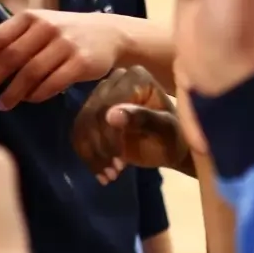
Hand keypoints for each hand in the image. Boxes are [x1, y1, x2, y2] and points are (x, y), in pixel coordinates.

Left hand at [0, 9, 129, 109]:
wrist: (111, 34)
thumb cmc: (66, 34)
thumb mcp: (38, 30)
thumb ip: (11, 44)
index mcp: (29, 18)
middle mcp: (45, 28)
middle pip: (8, 58)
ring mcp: (64, 45)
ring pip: (30, 73)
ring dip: (12, 92)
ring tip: (1, 105)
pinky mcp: (81, 62)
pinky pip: (53, 83)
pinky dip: (38, 94)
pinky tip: (29, 100)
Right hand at [71, 67, 186, 181]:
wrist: (171, 147)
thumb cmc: (174, 136)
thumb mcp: (165, 129)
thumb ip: (142, 118)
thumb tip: (110, 116)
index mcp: (135, 77)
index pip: (109, 104)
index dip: (109, 136)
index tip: (120, 163)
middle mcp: (115, 79)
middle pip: (92, 114)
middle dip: (100, 148)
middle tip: (113, 173)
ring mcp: (102, 95)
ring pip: (82, 125)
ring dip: (92, 155)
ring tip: (109, 176)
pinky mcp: (93, 112)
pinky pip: (79, 133)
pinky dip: (87, 155)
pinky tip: (101, 173)